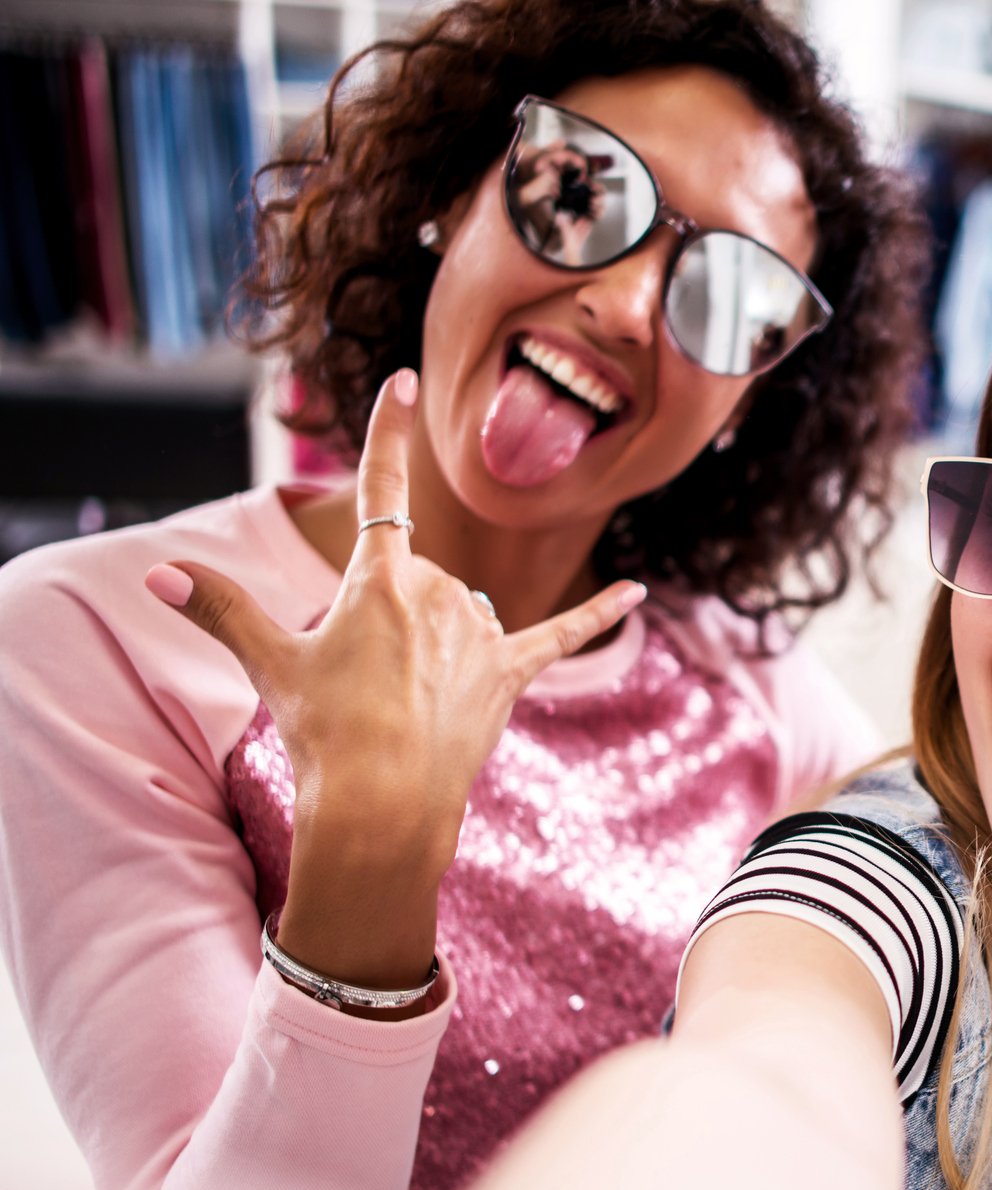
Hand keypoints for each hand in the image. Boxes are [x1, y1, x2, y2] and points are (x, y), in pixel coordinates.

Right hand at [145, 369, 644, 982]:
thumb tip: (152, 572)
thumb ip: (220, 606)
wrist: (382, 804)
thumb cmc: (323, 732)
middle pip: (414, 581)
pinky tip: (638, 594)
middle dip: (388, 620)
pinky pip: (563, 634)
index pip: (378, 491)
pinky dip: (600, 613)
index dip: (387, 436)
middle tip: (362, 683)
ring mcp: (480, 634)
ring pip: (461, 613)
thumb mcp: (268, 663)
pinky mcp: (512, 674)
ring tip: (404, 701)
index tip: (401, 381)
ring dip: (436, 643)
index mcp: (379, 581)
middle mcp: (439, 593)